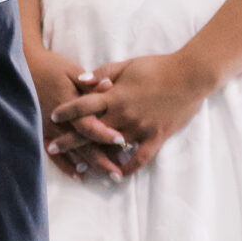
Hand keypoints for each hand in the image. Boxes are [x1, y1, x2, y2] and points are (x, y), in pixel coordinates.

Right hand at [27, 49, 128, 181]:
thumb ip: (89, 83)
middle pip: (82, 145)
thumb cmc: (50, 67)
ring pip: (71, 152)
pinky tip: (79, 175)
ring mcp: (48, 129)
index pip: (88, 124)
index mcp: (68, 103)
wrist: (23, 69)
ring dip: (88, 165)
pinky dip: (66, 165)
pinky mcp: (41, 132)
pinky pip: (53, 154)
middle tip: (117, 174)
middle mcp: (58, 121)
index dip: (105, 134)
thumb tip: (109, 86)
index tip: (122, 142)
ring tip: (105, 176)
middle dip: (101, 161)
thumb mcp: (71, 70)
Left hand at [48, 52, 210, 177]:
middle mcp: (123, 114)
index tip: (52, 118)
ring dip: (94, 157)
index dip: (66, 112)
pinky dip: (129, 167)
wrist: (190, 75)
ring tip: (79, 166)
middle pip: (91, 130)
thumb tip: (81, 81)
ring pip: (112, 147)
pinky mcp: (156, 136)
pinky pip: (140, 157)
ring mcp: (140, 128)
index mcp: (115, 95)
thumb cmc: (158, 66)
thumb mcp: (127, 65)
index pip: (83, 105)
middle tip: (51, 148)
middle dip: (69, 140)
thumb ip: (103, 74)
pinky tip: (117, 176)